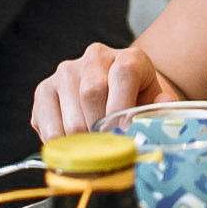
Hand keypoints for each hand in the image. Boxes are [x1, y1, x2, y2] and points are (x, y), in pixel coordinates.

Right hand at [31, 44, 183, 137]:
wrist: (117, 96)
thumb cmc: (139, 104)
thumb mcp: (157, 105)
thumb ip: (162, 109)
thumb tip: (161, 106)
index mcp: (128, 57)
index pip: (124, 74)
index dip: (124, 107)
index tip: (126, 132)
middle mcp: (94, 57)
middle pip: (92, 95)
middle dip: (103, 130)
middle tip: (112, 149)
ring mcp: (65, 73)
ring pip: (71, 118)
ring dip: (85, 144)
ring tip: (98, 150)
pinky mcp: (44, 91)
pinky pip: (50, 130)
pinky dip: (64, 148)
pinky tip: (77, 147)